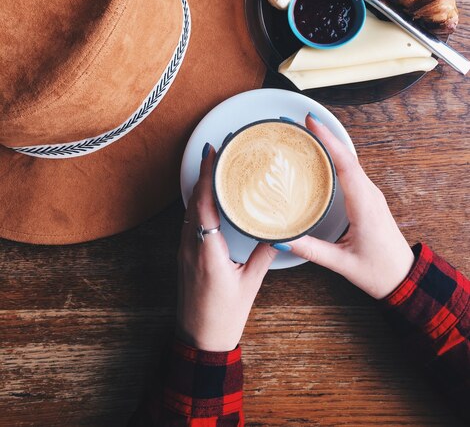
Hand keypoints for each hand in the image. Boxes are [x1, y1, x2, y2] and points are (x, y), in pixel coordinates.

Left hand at [176, 144, 276, 351]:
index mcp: (207, 251)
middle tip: (217, 151)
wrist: (199, 340)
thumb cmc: (223, 315)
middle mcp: (191, 246)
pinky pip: (189, 221)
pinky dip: (198, 203)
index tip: (212, 153)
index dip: (207, 176)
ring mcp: (184, 250)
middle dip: (204, 174)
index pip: (204, 204)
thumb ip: (263, 255)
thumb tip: (279, 232)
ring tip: (215, 168)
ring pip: (189, 210)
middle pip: (194, 201)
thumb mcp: (250, 284)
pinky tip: (209, 198)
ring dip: (200, 187)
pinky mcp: (184, 255)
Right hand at [286, 115, 414, 298]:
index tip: (311, 122)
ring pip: (350, 161)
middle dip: (325, 136)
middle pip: (347, 156)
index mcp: (365, 205)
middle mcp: (370, 195)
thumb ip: (311, 250)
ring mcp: (371, 195)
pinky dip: (336, 158)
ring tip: (308, 134)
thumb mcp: (342, 264)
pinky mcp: (368, 199)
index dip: (328, 141)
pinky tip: (322, 157)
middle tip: (301, 122)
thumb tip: (281, 238)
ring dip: (330, 145)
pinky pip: (351, 171)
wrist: (406, 279)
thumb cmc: (379, 272)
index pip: (346, 164)